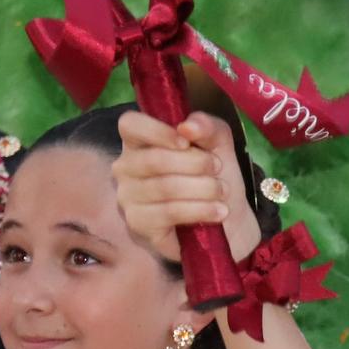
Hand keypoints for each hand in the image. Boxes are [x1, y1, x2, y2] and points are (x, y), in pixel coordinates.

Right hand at [112, 111, 262, 264]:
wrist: (224, 219)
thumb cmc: (212, 175)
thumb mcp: (218, 144)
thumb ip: (207, 127)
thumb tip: (188, 126)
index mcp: (139, 141)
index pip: (130, 124)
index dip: (158, 131)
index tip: (186, 142)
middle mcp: (125, 167)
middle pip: (155, 159)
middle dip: (197, 163)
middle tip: (218, 168)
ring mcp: (128, 197)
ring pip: (166, 187)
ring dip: (205, 188)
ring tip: (222, 191)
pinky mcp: (138, 223)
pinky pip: (169, 213)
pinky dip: (200, 210)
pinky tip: (218, 211)